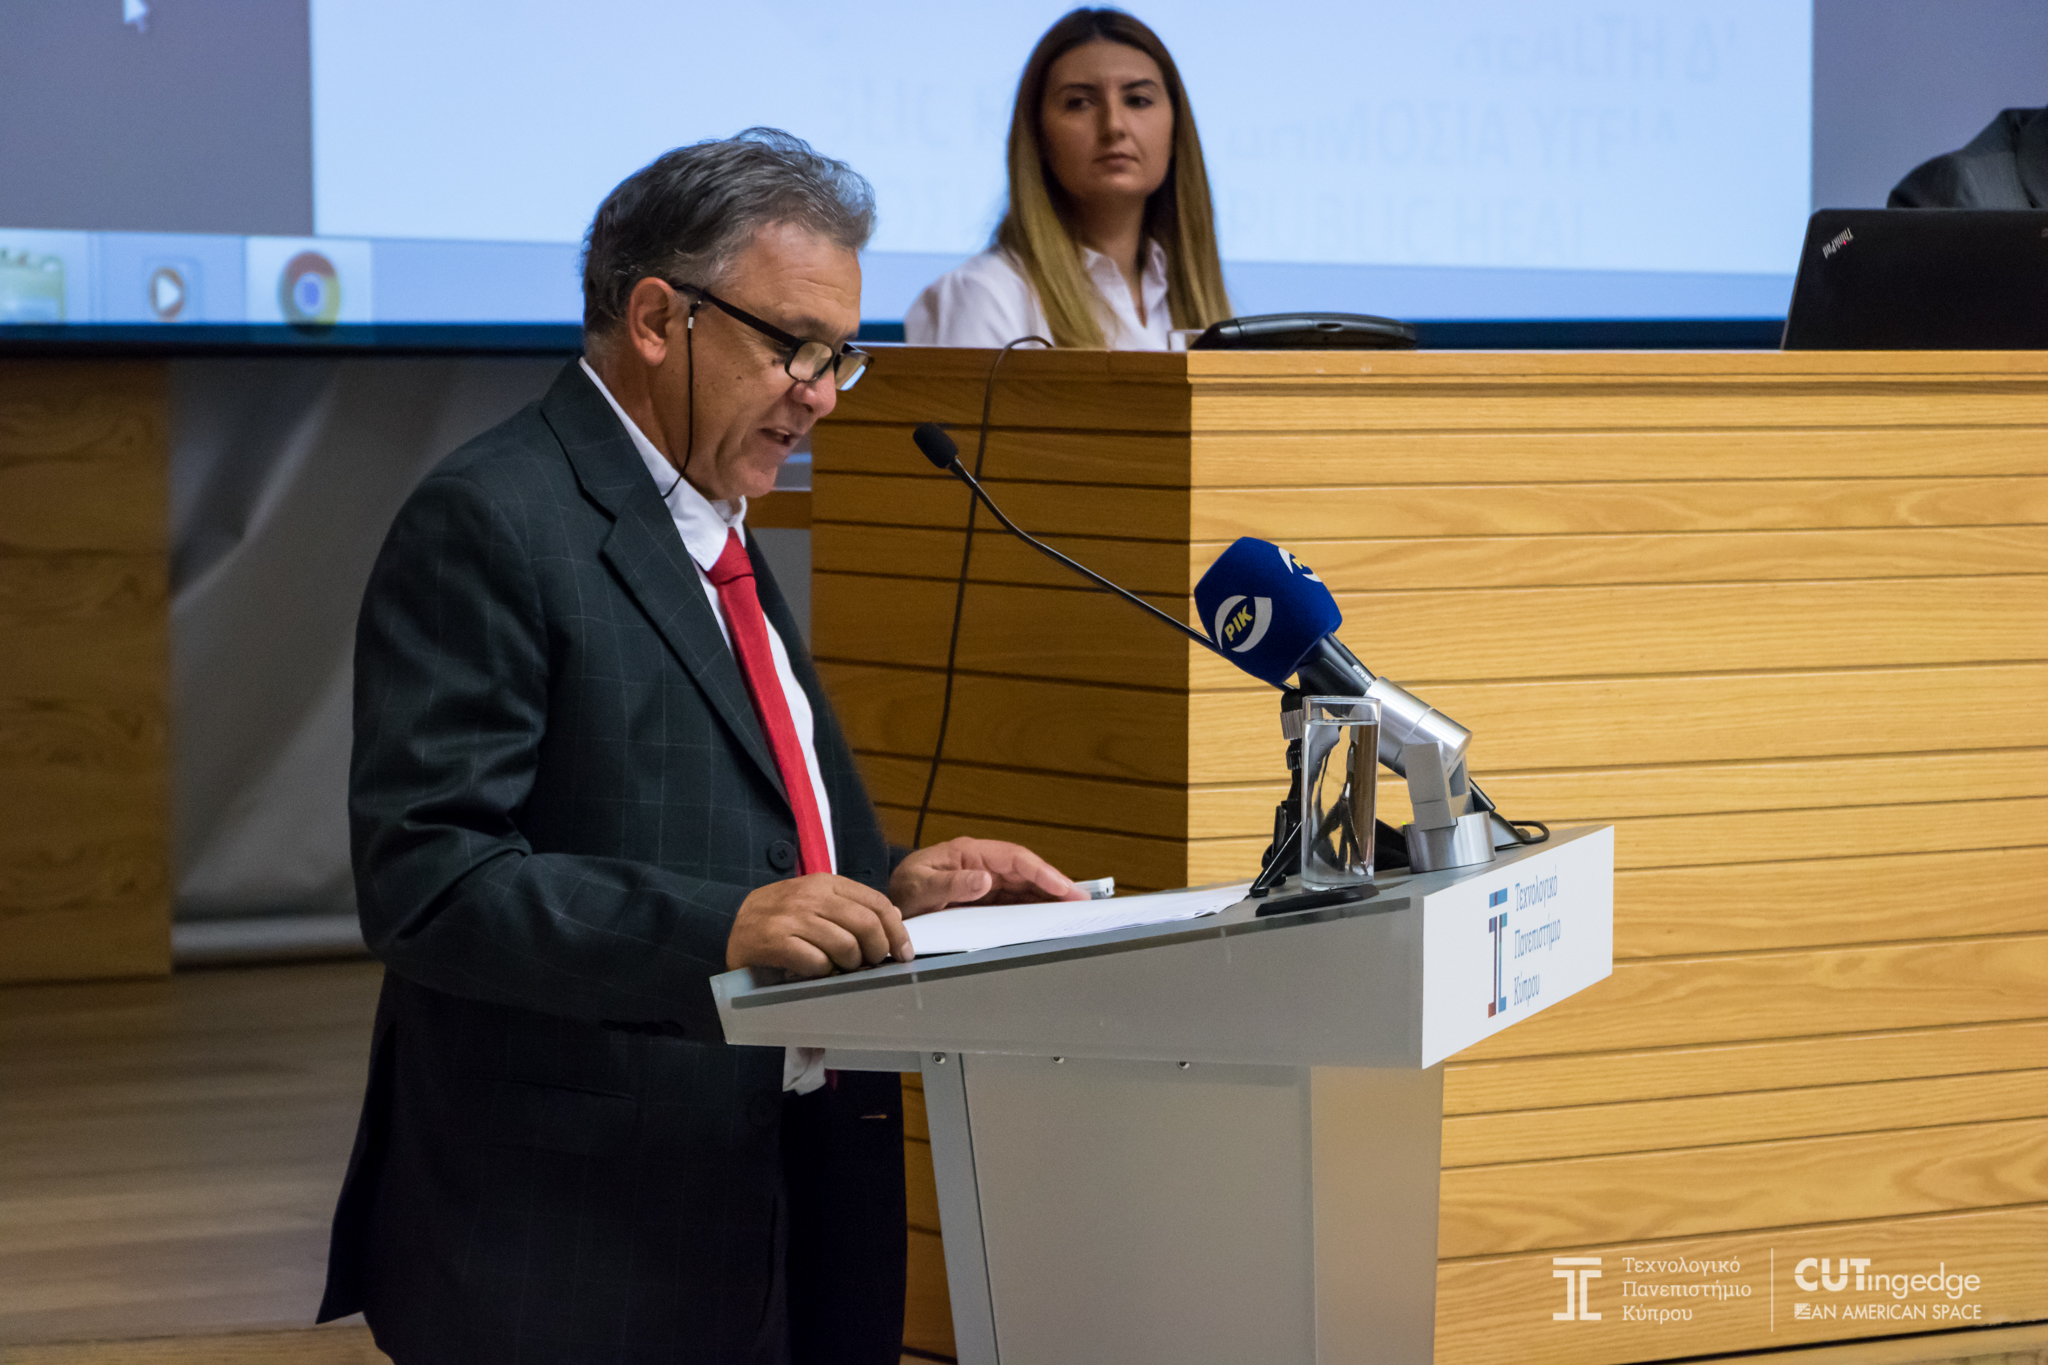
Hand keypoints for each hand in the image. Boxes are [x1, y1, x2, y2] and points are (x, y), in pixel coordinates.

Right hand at [725, 874, 912, 975]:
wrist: (728, 925)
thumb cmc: (779, 918)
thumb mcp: (815, 903)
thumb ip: (850, 907)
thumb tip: (895, 921)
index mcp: (826, 882)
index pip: (877, 903)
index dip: (897, 931)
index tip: (903, 953)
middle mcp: (810, 895)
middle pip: (866, 925)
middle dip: (876, 952)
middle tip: (870, 966)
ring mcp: (791, 917)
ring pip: (845, 946)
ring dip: (848, 965)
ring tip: (838, 969)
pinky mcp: (774, 941)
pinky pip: (816, 962)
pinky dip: (821, 972)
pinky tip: (812, 971)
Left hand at [888, 837, 1082, 917]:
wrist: (887, 910)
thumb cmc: (901, 893)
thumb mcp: (918, 888)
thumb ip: (950, 884)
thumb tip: (985, 880)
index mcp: (968, 853)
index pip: (1014, 858)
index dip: (1042, 872)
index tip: (1062, 887)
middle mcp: (981, 864)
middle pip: (1027, 872)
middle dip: (1055, 884)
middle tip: (1082, 901)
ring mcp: (985, 881)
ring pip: (1025, 886)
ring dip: (1049, 897)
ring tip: (1074, 910)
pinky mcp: (985, 899)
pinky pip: (1015, 901)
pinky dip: (1035, 908)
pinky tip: (1049, 917)